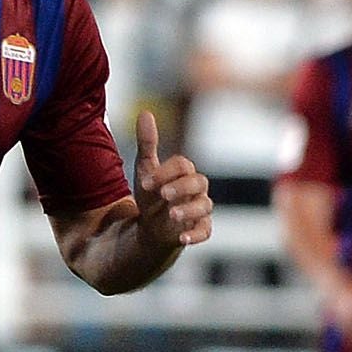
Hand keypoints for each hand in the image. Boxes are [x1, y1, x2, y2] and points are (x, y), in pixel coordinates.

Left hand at [131, 110, 214, 247]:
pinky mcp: (199, 229)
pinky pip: (206, 231)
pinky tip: (183, 238)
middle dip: (181, 187)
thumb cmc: (152, 195)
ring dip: (189, 210)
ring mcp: (200, 209)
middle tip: (163, 194)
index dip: (165, 172)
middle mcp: (196, 189)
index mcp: (184, 172)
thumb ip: (147, 143)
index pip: (183, 165)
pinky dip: (197, 235)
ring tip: (171, 216)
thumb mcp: (145, 169)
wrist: (151, 226)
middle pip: (199, 182)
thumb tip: (145, 113)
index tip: (146, 184)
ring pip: (205, 206)